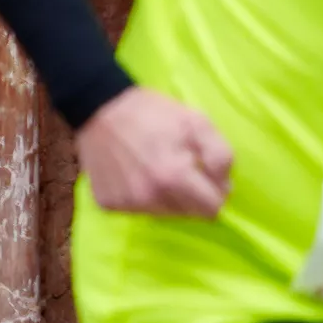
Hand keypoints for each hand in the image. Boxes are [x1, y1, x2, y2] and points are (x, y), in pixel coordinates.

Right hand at [77, 86, 234, 216]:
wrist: (98, 108)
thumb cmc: (151, 113)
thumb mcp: (197, 121)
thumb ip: (221, 155)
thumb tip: (224, 187)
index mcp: (174, 177)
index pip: (211, 209)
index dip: (214, 191)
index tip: (203, 174)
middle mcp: (148, 197)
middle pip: (187, 214)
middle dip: (190, 196)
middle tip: (177, 169)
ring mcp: (125, 202)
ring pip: (163, 214)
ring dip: (165, 197)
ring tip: (154, 170)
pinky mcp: (107, 204)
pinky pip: (137, 211)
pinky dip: (140, 197)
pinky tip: (133, 174)